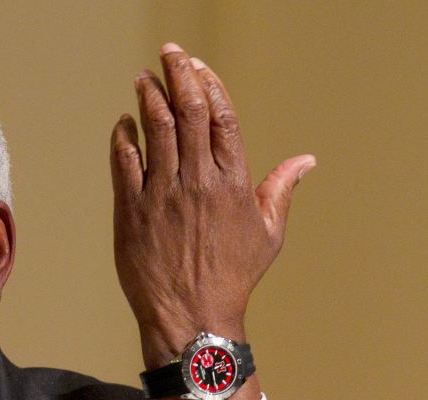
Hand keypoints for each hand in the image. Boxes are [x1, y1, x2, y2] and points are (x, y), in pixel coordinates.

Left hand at [109, 43, 315, 399]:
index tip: (198, 66)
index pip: (222, 118)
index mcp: (233, 184)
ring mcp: (162, 196)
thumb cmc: (232, 278)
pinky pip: (124, 164)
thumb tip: (305, 160)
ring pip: (155, 131)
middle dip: (178, 76)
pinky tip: (123, 124)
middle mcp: (198, 183)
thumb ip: (281, 190)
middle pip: (189, 113)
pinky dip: (123, 138)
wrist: (191, 317)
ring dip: (148, 99)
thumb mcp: (268, 235)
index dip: (210, 85)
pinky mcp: (131, 212)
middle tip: (169, 53)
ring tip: (143, 79)